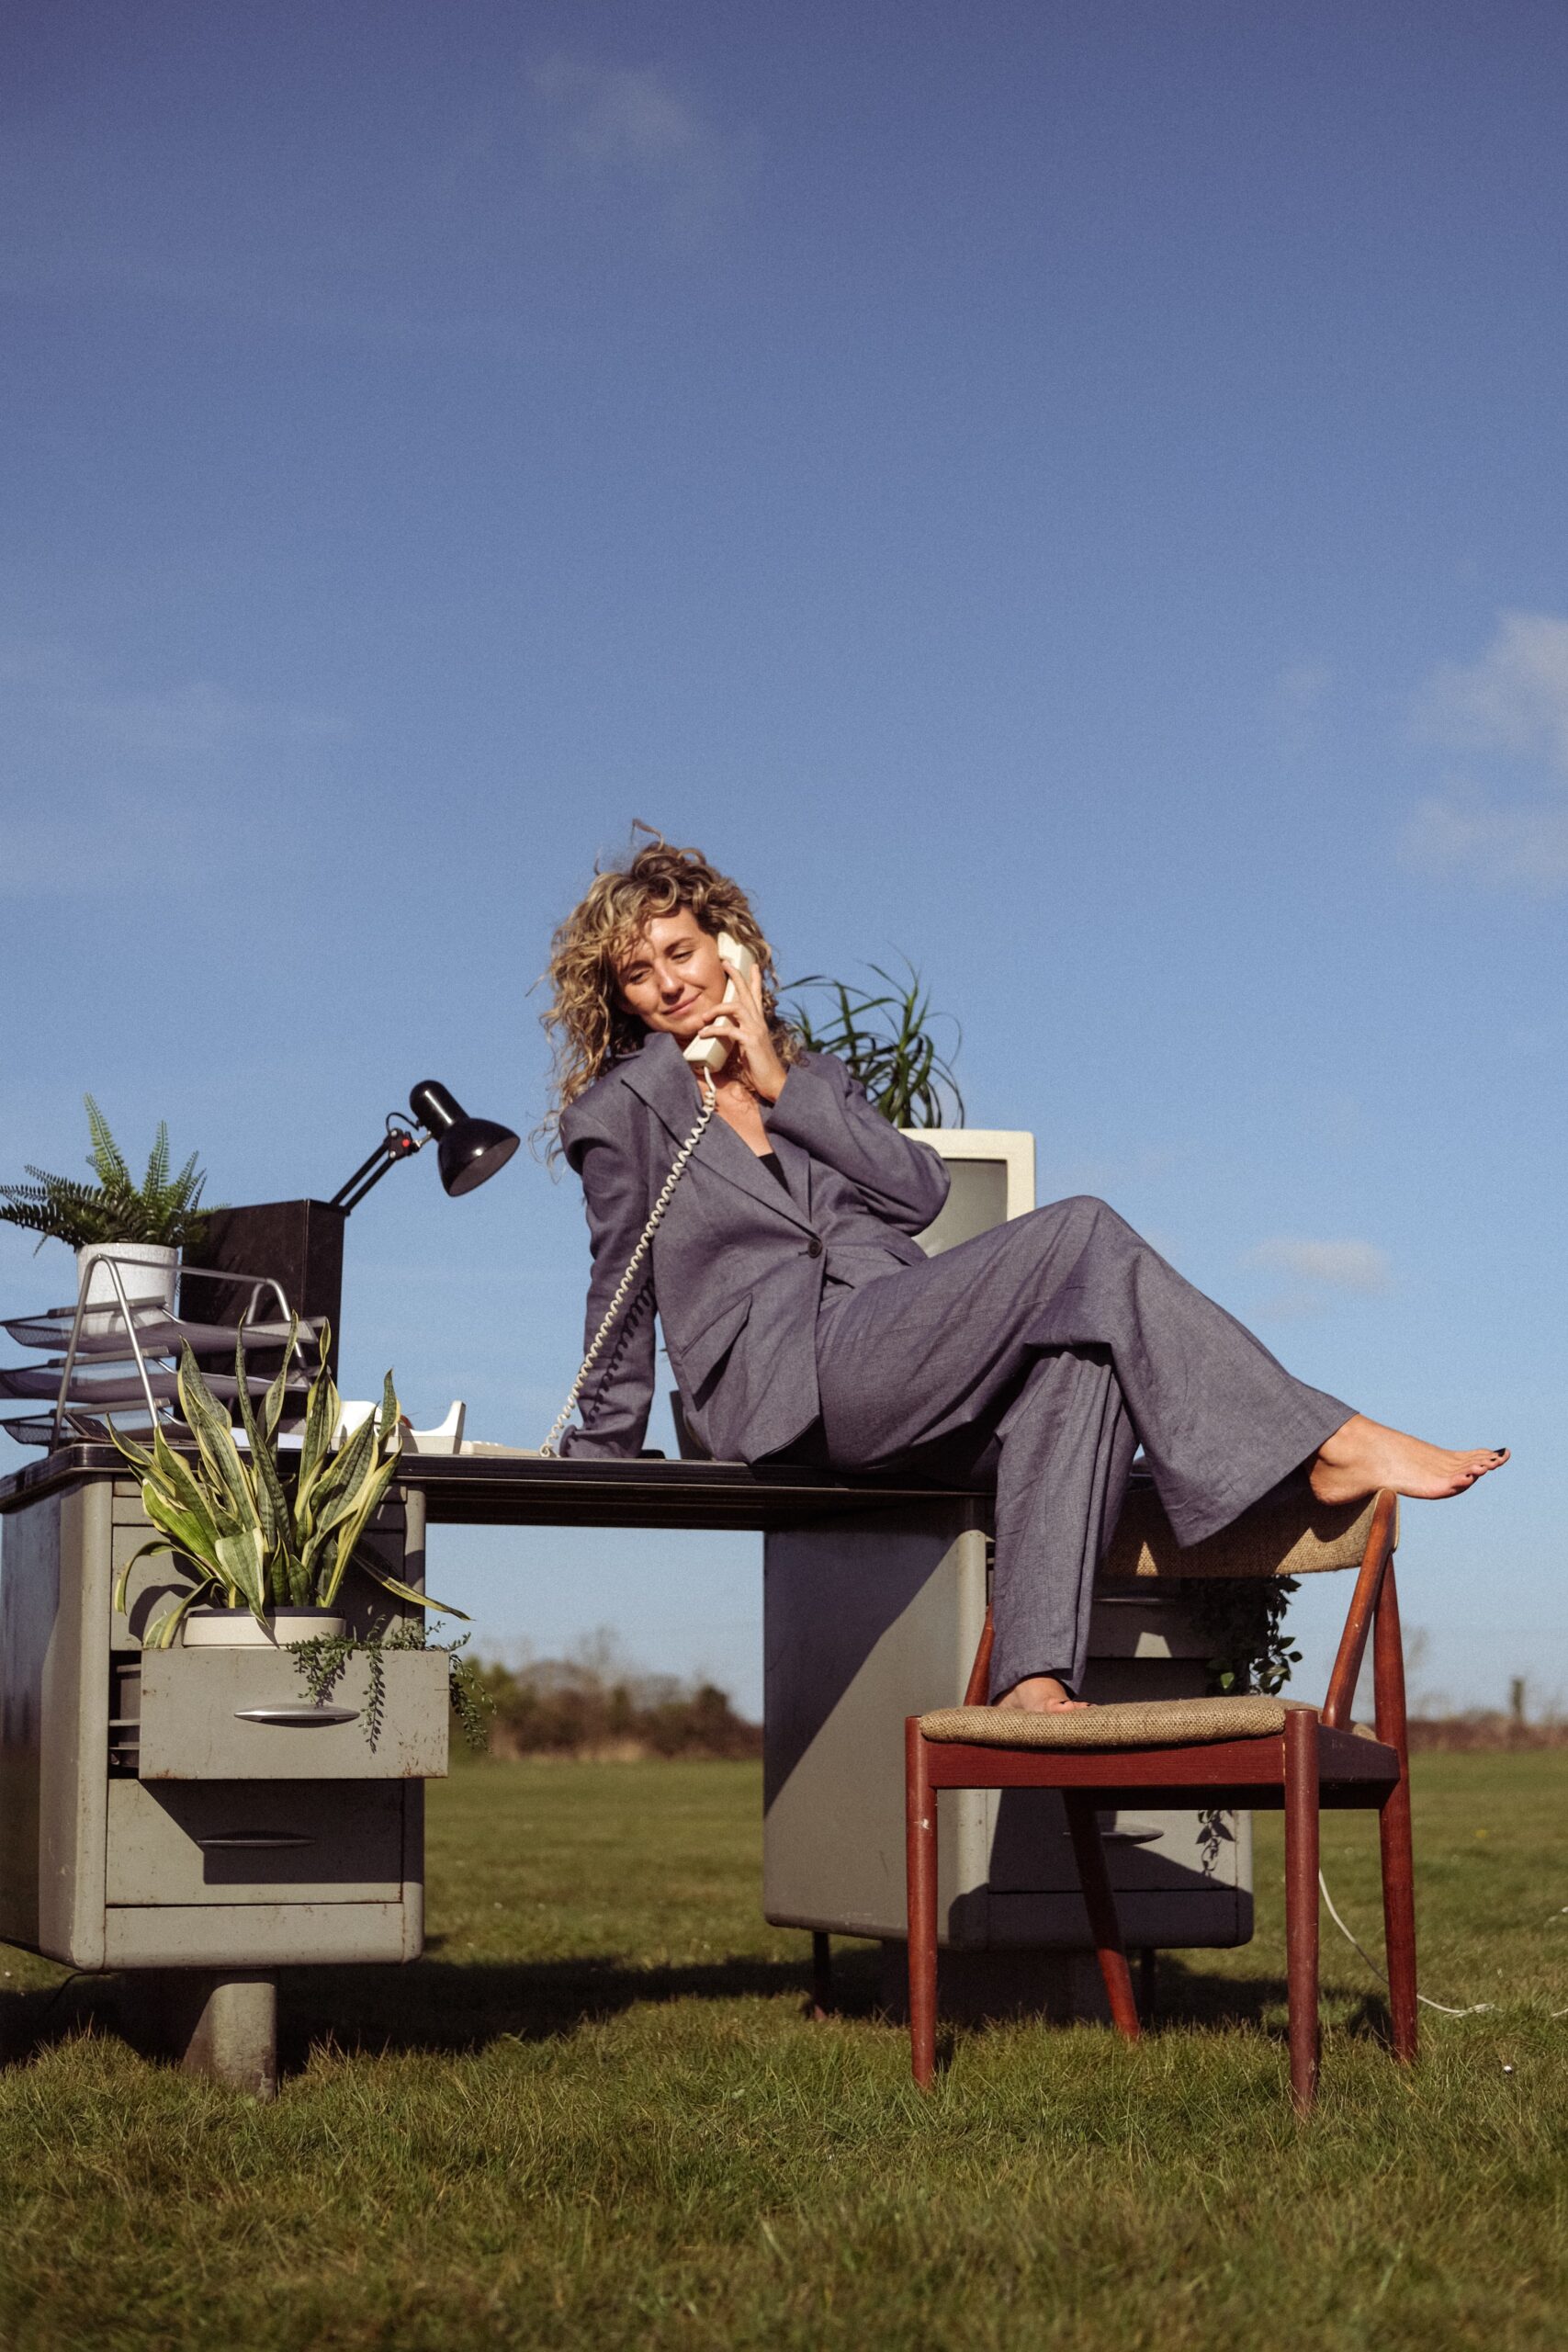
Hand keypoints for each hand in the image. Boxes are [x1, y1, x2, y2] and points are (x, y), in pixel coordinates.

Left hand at [697, 954, 788, 1102]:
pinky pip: (728, 1029)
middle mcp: (759, 1021)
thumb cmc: (759, 1066)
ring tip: (703, 1016)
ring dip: (717, 1009)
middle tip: (725, 962)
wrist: (773, 1082)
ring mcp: (755, 1030)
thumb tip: (723, 1031)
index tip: (751, 965)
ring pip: (736, 1007)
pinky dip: (713, 1030)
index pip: (757, 995)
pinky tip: (703, 1033)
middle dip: (736, 975)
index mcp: (759, 1022)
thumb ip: (738, 1035)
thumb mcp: (747, 1046)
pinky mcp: (750, 1041)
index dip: (754, 979)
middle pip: (747, 992)